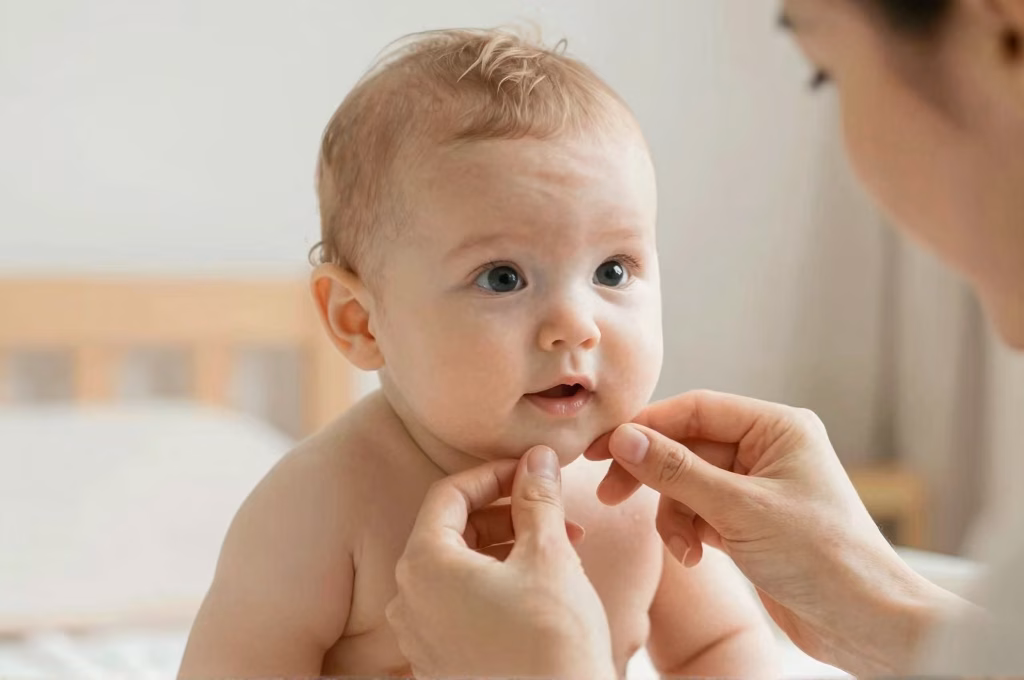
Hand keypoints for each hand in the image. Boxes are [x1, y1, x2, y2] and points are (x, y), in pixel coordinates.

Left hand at [386, 446, 614, 679]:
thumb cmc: (552, 641)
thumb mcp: (548, 554)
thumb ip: (537, 496)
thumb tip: (537, 457)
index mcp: (424, 564)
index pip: (449, 493)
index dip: (494, 473)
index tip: (532, 471)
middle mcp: (410, 600)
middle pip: (453, 530)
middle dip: (507, 513)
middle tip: (555, 512)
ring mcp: (422, 638)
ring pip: (460, 569)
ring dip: (508, 548)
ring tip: (559, 548)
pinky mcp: (441, 664)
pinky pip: (461, 605)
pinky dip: (496, 584)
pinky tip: (540, 586)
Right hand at [586, 390, 959, 675]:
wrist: (865, 623)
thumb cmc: (822, 557)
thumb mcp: (739, 510)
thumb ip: (677, 471)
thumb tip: (624, 438)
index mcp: (777, 427)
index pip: (695, 410)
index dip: (644, 426)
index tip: (601, 448)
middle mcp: (768, 450)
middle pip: (686, 446)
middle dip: (651, 474)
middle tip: (609, 494)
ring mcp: (758, 487)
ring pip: (687, 484)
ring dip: (674, 515)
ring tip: (682, 548)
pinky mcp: (751, 521)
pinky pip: (700, 512)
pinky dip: (689, 532)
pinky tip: (696, 557)